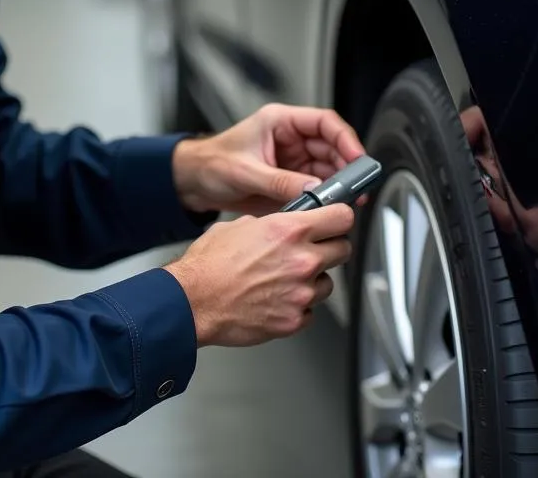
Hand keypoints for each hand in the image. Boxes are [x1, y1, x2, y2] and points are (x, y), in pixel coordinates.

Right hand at [163, 204, 354, 346]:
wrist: (193, 301)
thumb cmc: (210, 264)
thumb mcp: (240, 224)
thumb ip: (273, 223)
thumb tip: (285, 223)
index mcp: (290, 231)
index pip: (341, 217)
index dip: (340, 217)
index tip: (337, 220)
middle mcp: (301, 260)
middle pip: (344, 250)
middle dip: (331, 247)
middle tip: (315, 249)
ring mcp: (300, 293)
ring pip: (329, 283)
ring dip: (314, 280)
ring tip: (287, 279)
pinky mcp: (294, 320)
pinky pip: (311, 311)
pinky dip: (299, 306)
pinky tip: (279, 299)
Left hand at [172, 102, 364, 215]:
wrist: (192, 184)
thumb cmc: (211, 163)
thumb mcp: (245, 171)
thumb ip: (280, 181)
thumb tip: (312, 191)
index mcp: (280, 122)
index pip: (324, 122)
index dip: (345, 138)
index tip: (356, 157)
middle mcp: (290, 139)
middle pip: (331, 148)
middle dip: (346, 168)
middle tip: (355, 189)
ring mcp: (291, 161)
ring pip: (327, 170)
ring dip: (337, 186)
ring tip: (344, 203)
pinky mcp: (289, 182)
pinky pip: (315, 188)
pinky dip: (323, 199)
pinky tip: (326, 208)